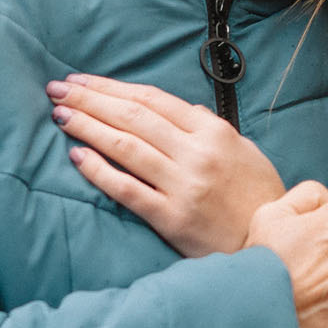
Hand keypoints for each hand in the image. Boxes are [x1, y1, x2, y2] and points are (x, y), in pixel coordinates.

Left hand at [50, 73, 285, 255]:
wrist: (271, 247)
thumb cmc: (257, 197)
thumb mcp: (243, 151)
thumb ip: (210, 128)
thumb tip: (184, 108)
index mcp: (213, 132)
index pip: (152, 99)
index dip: (112, 87)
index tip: (82, 80)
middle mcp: (197, 154)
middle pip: (133, 117)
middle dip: (90, 99)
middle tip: (57, 89)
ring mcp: (184, 185)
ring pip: (126, 146)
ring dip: (88, 127)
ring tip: (60, 115)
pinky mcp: (172, 218)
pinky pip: (127, 189)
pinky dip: (99, 170)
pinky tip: (76, 156)